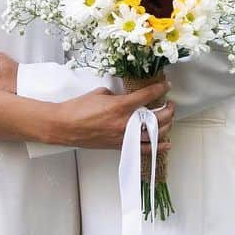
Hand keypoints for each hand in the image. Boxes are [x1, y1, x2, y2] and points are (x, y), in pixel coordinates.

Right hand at [55, 77, 173, 149]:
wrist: (64, 126)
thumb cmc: (78, 108)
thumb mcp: (100, 93)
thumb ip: (117, 95)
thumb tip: (124, 97)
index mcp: (120, 106)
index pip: (147, 96)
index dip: (160, 89)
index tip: (166, 85)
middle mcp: (125, 123)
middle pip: (157, 117)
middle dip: (168, 109)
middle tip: (169, 103)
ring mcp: (124, 136)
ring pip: (154, 133)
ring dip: (166, 125)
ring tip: (168, 118)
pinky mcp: (119, 146)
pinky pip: (143, 148)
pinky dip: (157, 147)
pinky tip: (166, 143)